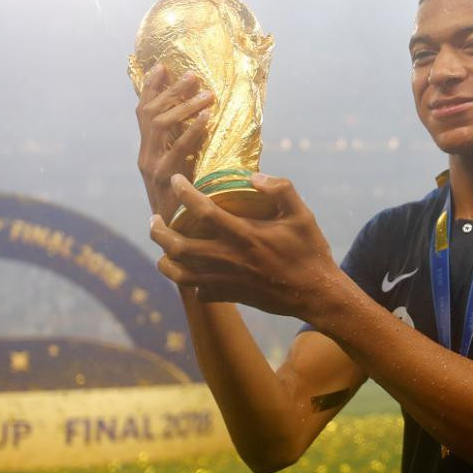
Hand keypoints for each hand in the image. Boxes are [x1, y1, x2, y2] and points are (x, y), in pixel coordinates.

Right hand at [135, 63, 214, 221]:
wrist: (177, 242)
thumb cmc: (189, 208)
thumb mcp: (187, 175)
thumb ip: (192, 154)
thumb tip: (212, 128)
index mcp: (149, 153)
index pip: (145, 113)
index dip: (151, 88)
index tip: (161, 66)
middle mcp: (145, 157)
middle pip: (151, 113)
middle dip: (170, 90)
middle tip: (192, 75)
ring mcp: (151, 168)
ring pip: (161, 125)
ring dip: (184, 105)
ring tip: (206, 93)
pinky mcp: (163, 180)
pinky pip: (177, 149)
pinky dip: (192, 131)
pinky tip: (207, 118)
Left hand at [149, 173, 340, 317]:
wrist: (317, 294)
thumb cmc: (311, 251)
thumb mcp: (303, 215)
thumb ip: (282, 189)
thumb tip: (254, 176)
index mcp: (246, 235)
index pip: (203, 211)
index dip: (184, 193)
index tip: (176, 181)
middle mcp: (230, 259)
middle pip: (179, 247)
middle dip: (159, 231)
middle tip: (155, 218)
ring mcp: (228, 281)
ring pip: (181, 274)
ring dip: (165, 259)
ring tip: (163, 246)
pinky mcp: (231, 296)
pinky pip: (198, 291)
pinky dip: (190, 281)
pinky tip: (192, 271)